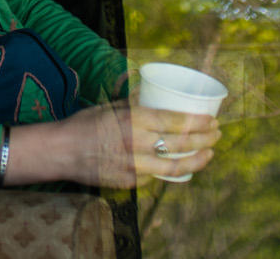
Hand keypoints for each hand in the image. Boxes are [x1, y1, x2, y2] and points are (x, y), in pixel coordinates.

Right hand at [8, 103, 218, 187]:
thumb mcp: (112, 107)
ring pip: (175, 167)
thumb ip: (135, 106)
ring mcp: (135, 166)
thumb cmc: (85, 124)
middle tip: (216, 134)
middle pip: (182, 144)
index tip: (212, 120)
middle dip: (205, 139)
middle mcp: (138, 144)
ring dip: (197, 160)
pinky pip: (156, 176)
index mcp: (135, 120)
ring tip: (208, 154)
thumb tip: (154, 98)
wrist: (62, 151)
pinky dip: (169, 170)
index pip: (176, 122)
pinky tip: (179, 165)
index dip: (198, 122)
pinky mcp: (130, 182)